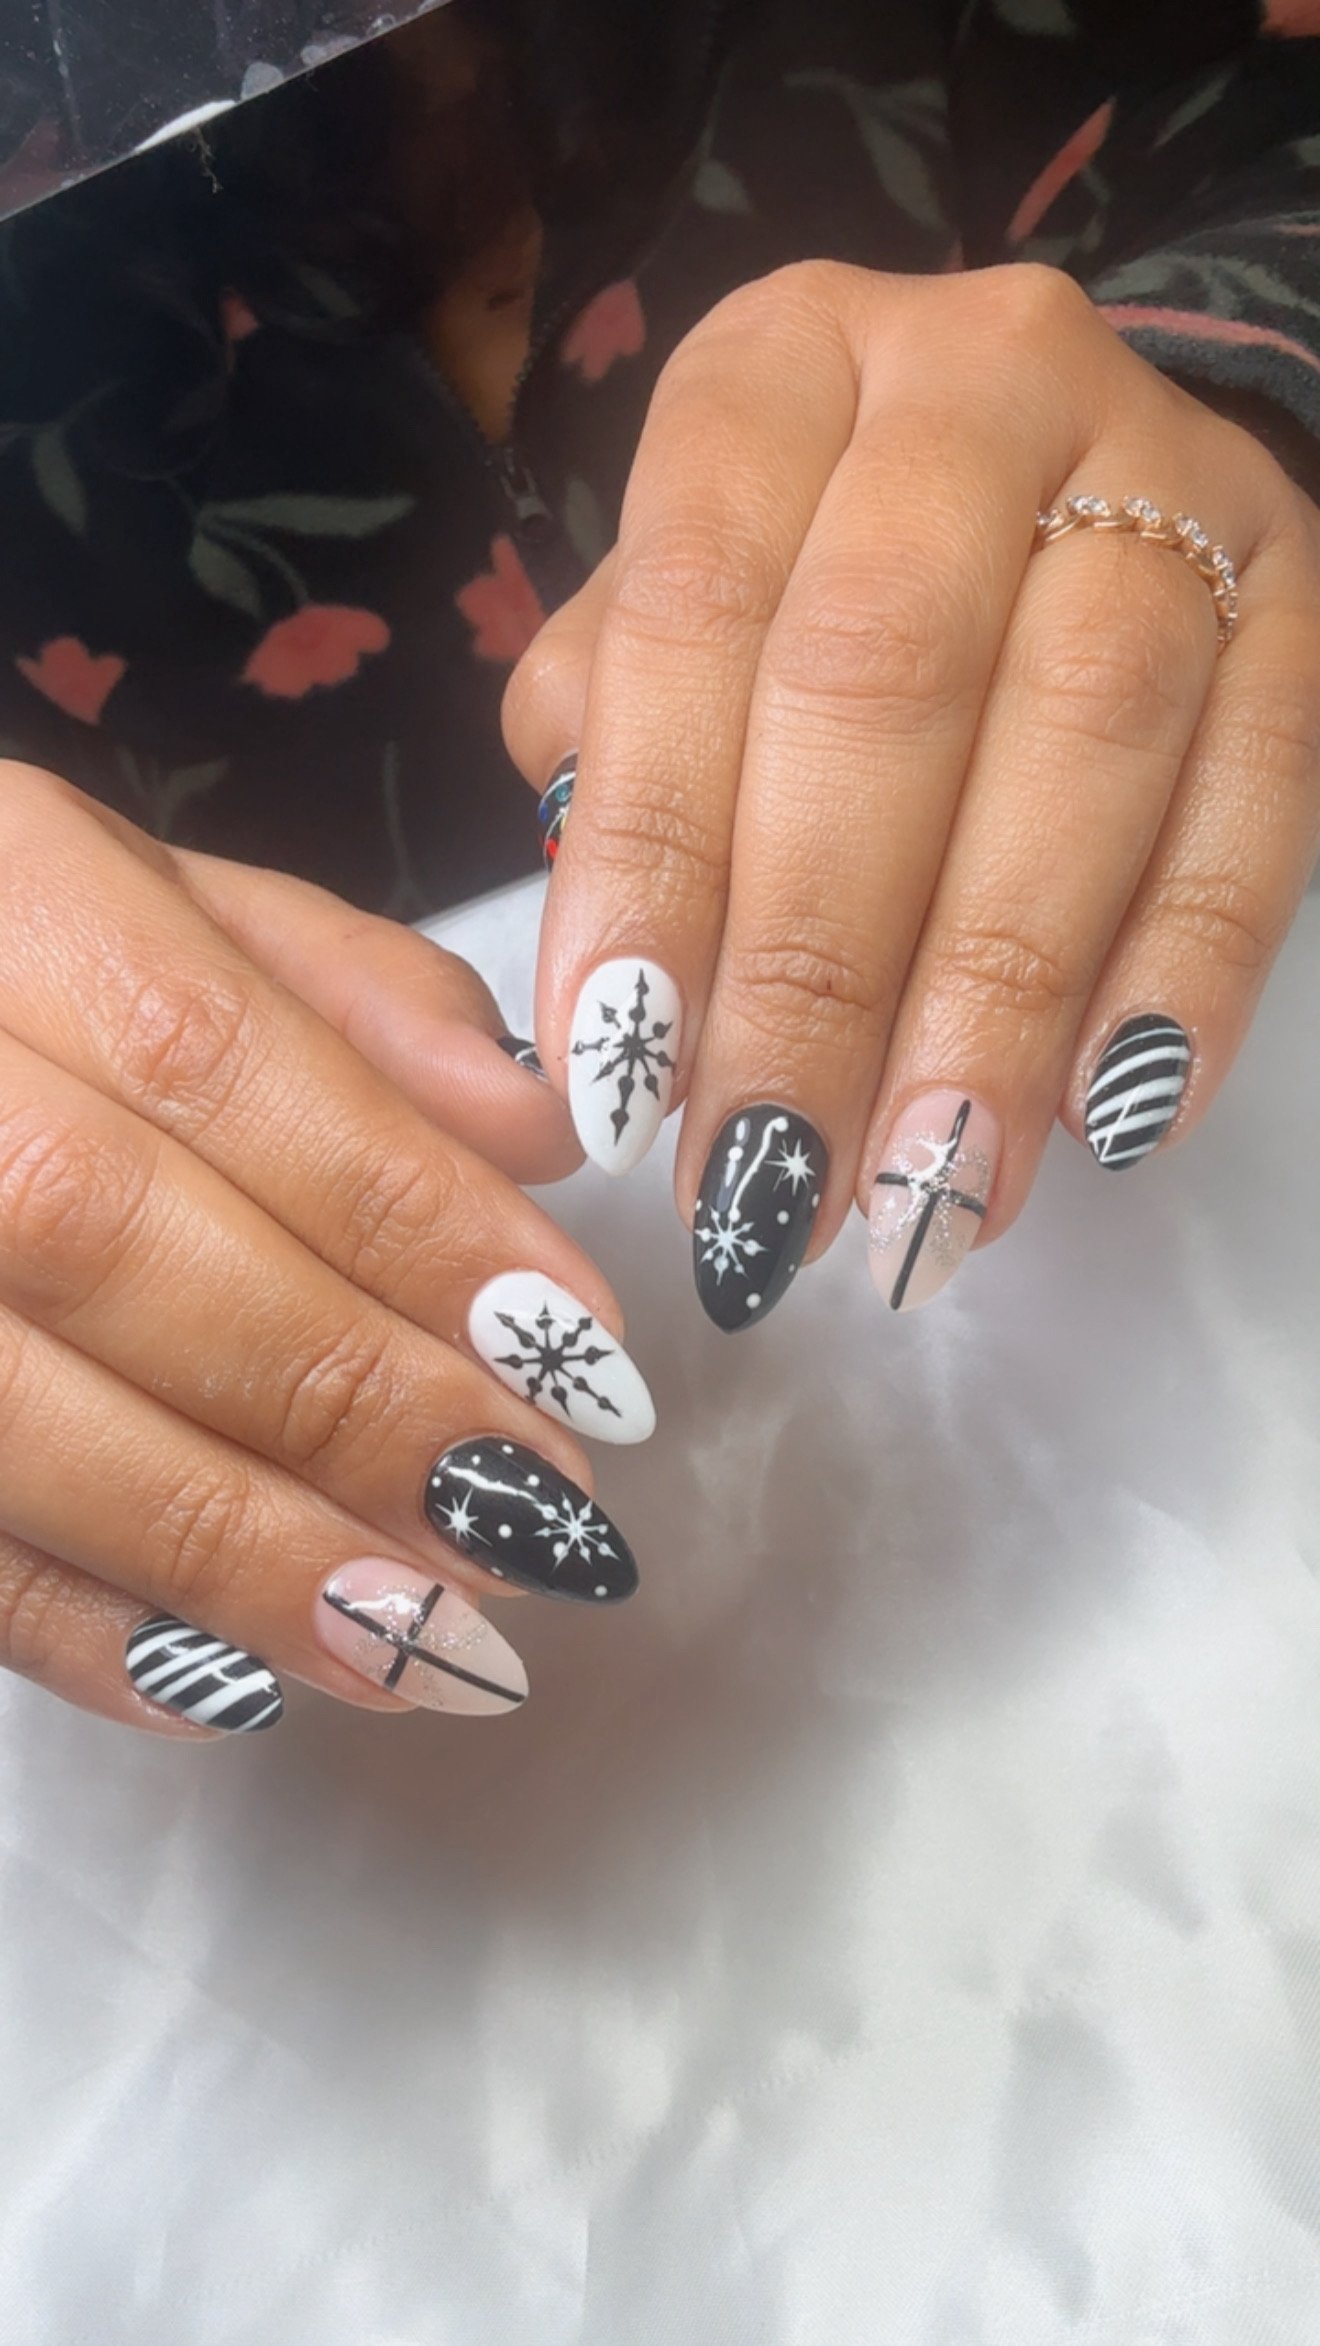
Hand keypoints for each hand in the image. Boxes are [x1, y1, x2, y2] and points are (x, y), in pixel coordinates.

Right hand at [0, 772, 652, 1737]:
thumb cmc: (41, 973)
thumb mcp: (187, 911)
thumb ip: (360, 1000)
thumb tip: (545, 1130)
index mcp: (6, 900)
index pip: (212, 1060)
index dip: (404, 1214)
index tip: (567, 1343)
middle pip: (110, 1244)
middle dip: (347, 1397)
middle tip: (530, 1511)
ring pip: (12, 1413)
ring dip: (241, 1548)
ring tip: (436, 1637)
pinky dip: (83, 1629)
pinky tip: (247, 1683)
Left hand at [505, 260, 1319, 1324]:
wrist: (1062, 475)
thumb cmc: (812, 590)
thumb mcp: (675, 628)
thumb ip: (616, 766)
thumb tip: (609, 1021)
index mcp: (779, 368)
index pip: (693, 614)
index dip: (651, 859)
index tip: (615, 1075)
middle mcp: (978, 377)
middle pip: (887, 679)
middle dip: (819, 968)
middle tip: (770, 1183)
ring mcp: (1166, 468)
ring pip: (1085, 733)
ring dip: (998, 999)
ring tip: (927, 1194)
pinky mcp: (1300, 590)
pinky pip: (1263, 787)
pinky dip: (1187, 967)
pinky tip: (1109, 1118)